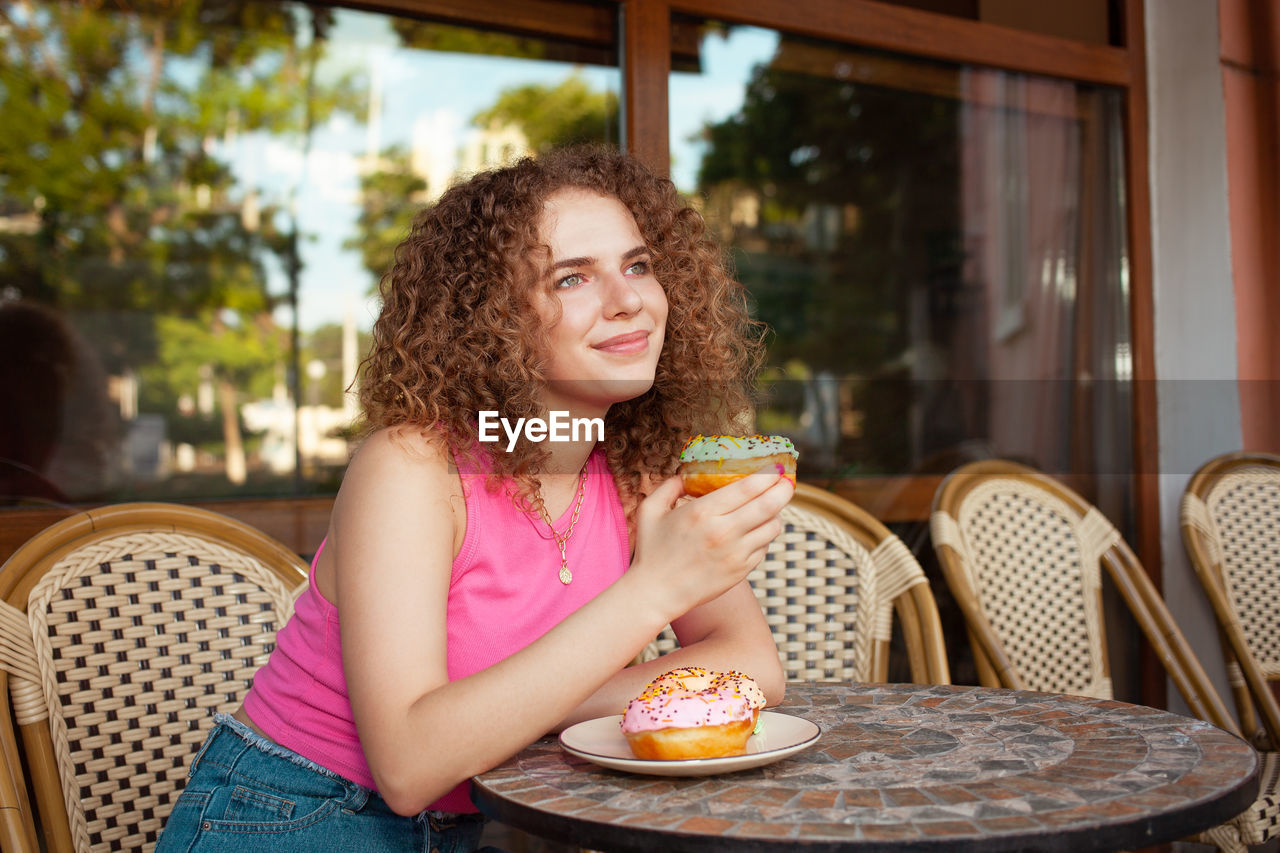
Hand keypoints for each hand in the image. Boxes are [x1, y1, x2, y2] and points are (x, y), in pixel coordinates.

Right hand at [630, 466, 793, 618]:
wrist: (656, 594)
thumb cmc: (651, 551)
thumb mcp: (651, 511)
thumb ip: (669, 486)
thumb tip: (686, 474)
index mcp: (703, 512)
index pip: (748, 487)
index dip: (768, 474)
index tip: (775, 466)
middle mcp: (723, 532)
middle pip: (769, 504)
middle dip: (784, 489)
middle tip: (787, 481)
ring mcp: (735, 554)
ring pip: (773, 527)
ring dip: (776, 513)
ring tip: (771, 506)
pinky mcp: (741, 571)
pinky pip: (764, 547)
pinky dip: (765, 535)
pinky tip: (756, 529)